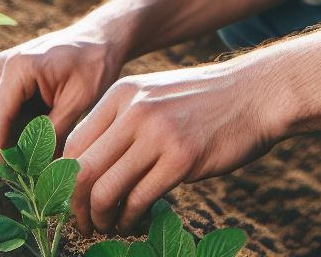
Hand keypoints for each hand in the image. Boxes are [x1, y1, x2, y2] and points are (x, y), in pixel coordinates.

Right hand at [0, 21, 125, 164]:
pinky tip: (19, 152)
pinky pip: (2, 108)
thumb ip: (54, 133)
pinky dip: (9, 130)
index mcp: (19, 68)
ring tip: (10, 173)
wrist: (102, 36)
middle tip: (0, 184)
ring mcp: (4, 69)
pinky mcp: (10, 75)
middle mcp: (4, 66)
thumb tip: (38, 170)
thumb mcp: (79, 100)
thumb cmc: (95, 63)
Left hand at [65, 57, 279, 235]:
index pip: (73, 143)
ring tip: (109, 225)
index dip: (64, 179)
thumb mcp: (155, 95)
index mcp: (123, 93)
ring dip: (100, 217)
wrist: (256, 94)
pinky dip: (130, 219)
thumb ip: (123, 120)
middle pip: (80, 168)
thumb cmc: (204, 102)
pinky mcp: (182, 158)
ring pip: (104, 188)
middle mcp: (135, 110)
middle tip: (84, 222)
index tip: (72, 200)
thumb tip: (86, 165)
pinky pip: (138, 200)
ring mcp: (158, 133)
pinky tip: (136, 221)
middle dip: (75, 205)